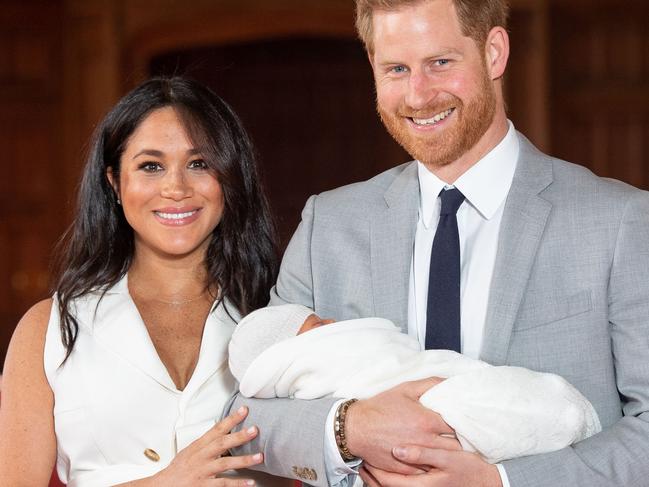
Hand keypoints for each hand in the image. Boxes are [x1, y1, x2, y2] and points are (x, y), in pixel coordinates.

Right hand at [153, 406, 262, 485]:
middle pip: (222, 443)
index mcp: (199, 446)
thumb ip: (207, 442)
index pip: (216, 429)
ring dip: (244, 460)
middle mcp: (201, 457)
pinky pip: (223, 484)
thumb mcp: (191, 450)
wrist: (164, 486)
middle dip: (239, 436)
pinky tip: (249, 482)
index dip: (231, 419)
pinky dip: (237, 483)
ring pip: (225, 463)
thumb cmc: (178, 469)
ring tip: (259, 457)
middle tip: (255, 430)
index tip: (244, 410)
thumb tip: (224, 431)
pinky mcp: (204, 485)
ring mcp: (203, 471)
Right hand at [345, 377, 454, 473]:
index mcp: (426, 421)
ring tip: (450, 447)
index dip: (464, 422)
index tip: (464, 420)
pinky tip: (434, 458)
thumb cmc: (379, 408)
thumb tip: (449, 382)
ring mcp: (417, 458)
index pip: (459, 425)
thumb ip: (430, 384)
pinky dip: (434, 465)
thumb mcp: (405, 389)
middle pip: (456, 445)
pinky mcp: (408, 470)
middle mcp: (424, 441)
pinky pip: (429, 471)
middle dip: (460, 440)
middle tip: (461, 434)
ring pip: (444, 460)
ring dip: (449, 454)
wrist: (356, 428)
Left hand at [360, 446, 501, 486]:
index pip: (389, 482)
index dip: (375, 471)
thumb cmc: (469, 469)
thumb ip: (422, 453)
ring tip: (368, 468)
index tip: (365, 458)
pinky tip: (386, 474)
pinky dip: (389, 484)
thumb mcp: (448, 458)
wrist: (485, 483)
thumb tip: (397, 450)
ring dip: (378, 482)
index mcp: (423, 486)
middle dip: (373, 477)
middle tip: (362, 462)